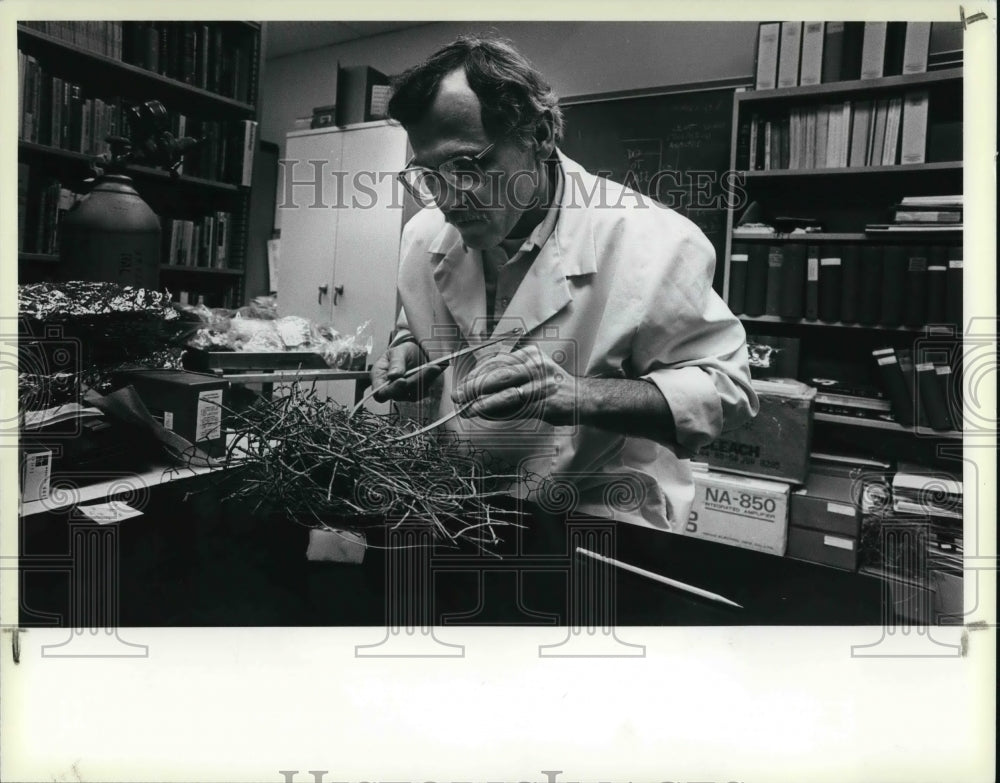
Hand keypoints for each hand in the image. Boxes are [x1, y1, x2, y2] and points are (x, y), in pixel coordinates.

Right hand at [369, 341, 442, 401]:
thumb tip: (393, 375)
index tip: (402, 380)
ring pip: (414, 394)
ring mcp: (405, 392)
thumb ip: (395, 362)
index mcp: (380, 378)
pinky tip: (435, 369)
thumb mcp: (397, 351)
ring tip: (433, 367)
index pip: (380, 393)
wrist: (415, 352)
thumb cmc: (402, 352)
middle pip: (399, 394)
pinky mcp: (417, 392)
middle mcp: (392, 388)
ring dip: (424, 380)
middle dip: (412, 382)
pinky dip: (430, 380)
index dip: (390, 391)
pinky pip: (424, 391)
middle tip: (423, 370)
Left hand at [451, 345, 579, 424]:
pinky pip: (515, 406)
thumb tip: (474, 391)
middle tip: (458, 396)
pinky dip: (496, 410)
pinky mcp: (544, 400)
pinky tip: (483, 414)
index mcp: (530, 354)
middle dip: (473, 386)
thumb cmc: (552, 389)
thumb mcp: (531, 374)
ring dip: (481, 401)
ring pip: (504, 389)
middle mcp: (535, 365)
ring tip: (466, 408)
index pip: (496, 361)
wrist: (584, 399)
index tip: (462, 383)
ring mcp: (541, 382)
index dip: (476, 373)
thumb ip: (506, 380)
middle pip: (498, 373)